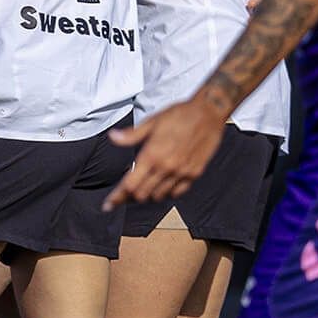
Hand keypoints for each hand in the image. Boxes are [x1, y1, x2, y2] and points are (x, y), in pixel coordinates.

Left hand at [104, 95, 228, 209]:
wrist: (208, 113)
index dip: (117, 197)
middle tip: (124, 193)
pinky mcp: (194, 173)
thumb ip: (131, 135)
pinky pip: (177, 192)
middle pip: (142, 194)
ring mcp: (181, 172)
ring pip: (159, 196)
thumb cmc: (180, 114)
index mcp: (152, 154)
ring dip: (148, 194)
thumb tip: (113, 137)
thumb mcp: (151, 121)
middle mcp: (166, 167)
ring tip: (143, 188)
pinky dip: (167, 192)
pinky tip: (162, 186)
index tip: (109, 205)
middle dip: (130, 196)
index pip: (130, 184)